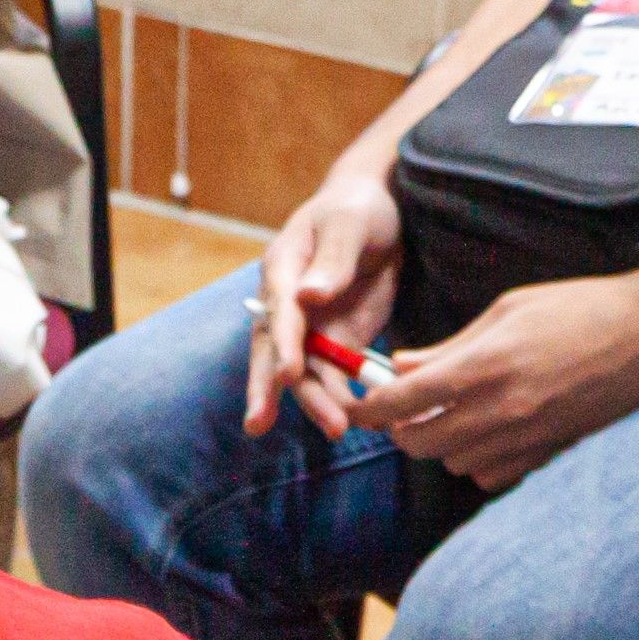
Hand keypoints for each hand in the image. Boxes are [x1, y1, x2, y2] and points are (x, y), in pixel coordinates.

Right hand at [246, 162, 405, 439]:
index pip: (278, 310)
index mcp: (283, 270)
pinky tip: (358, 423)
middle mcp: (287, 306)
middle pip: (272, 352)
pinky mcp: (337, 344)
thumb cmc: (357, 210)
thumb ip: (332, 259)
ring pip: (304, 374)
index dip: (282, 342)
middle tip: (260, 424)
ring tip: (337, 429)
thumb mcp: (349, 224)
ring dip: (315, 403)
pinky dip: (344, 400)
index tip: (289, 371)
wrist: (378, 215)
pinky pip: (335, 378)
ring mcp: (310, 330)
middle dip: (268, 389)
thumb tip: (308, 296)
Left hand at [351, 271, 638, 490]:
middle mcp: (500, 410)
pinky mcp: (547, 455)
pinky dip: (476, 461)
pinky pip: (489, 476)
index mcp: (484, 366)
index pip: (402, 402)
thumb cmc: (578, 309)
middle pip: (419, 442)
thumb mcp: (507, 311)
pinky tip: (486, 432)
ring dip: (439, 443)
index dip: (370, 408)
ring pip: (452, 461)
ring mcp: (525, 438)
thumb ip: (450, 346)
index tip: (359, 404)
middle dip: (400, 427)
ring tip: (451, 413)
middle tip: (402, 407)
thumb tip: (402, 366)